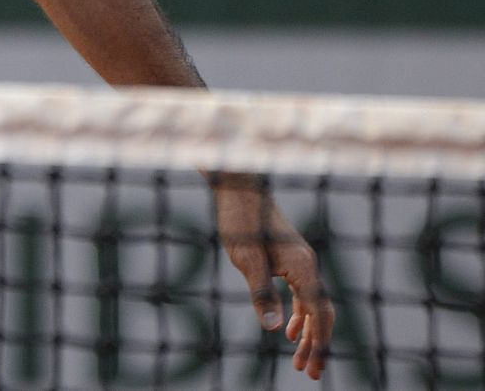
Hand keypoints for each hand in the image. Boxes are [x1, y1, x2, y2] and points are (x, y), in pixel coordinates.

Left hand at [212, 177, 333, 379]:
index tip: (313, 368)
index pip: (319, 314)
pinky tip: (290, 330)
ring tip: (300, 359)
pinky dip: (300, 314)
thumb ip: (262, 292)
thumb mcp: (246, 258)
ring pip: (313, 305)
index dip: (319, 344)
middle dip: (318, 344)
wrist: (239, 189)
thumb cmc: (241, 220)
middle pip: (321, 313)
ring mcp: (301, 262)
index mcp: (303, 267)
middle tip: (309, 373)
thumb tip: (275, 329)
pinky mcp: (290, 259)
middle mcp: (309, 265)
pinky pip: (303, 294)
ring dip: (309, 333)